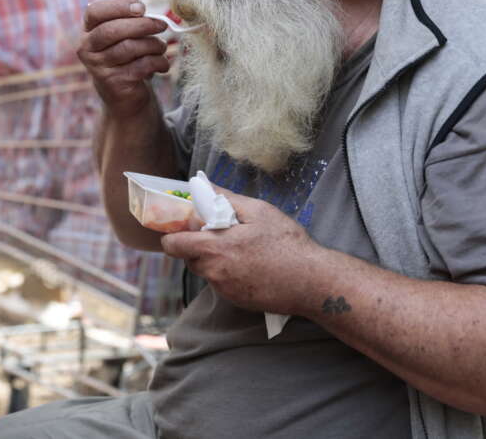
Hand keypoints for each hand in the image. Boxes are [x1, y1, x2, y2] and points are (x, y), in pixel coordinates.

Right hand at [77, 0, 170, 117]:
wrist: (124, 94)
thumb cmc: (125, 55)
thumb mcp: (124, 30)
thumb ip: (125, 8)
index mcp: (88, 31)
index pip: (95, 12)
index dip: (119, 6)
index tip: (141, 7)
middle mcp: (87, 49)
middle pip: (112, 30)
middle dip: (142, 25)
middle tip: (163, 24)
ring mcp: (98, 67)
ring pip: (129, 48)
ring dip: (153, 45)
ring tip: (162, 46)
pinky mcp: (114, 83)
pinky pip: (140, 67)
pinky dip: (157, 63)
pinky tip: (162, 64)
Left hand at [160, 185, 325, 315]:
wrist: (313, 282)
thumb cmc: (287, 244)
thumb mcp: (259, 211)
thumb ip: (225, 199)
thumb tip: (203, 185)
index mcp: (214, 247)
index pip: (172, 245)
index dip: (175, 234)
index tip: (188, 226)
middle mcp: (214, 271)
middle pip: (189, 257)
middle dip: (199, 245)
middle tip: (224, 234)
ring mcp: (224, 289)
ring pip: (206, 270)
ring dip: (215, 259)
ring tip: (242, 249)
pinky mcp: (236, 300)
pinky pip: (221, 283)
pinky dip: (229, 273)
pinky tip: (251, 265)